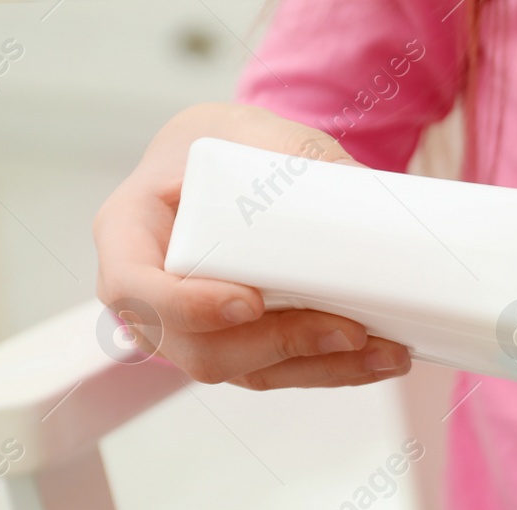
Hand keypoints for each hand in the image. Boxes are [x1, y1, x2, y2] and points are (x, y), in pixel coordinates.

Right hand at [93, 103, 411, 388]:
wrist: (237, 161)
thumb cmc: (233, 143)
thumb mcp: (257, 132)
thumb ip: (302, 155)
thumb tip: (361, 185)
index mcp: (129, 231)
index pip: (136, 288)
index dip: (187, 307)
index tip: (249, 302)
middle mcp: (150, 294)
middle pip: (199, 349)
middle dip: (280, 347)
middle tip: (349, 331)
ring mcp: (192, 330)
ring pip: (248, 371)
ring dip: (322, 368)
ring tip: (387, 352)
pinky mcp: (237, 346)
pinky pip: (278, 371)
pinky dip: (331, 369)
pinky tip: (380, 359)